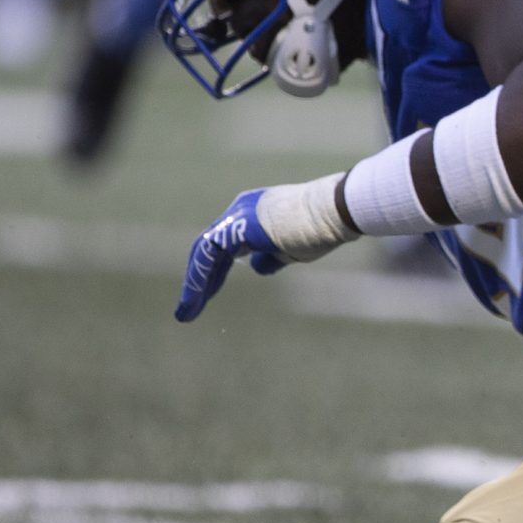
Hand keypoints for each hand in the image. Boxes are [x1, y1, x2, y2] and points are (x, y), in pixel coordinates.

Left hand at [175, 176, 353, 321]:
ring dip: (194, 285)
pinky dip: (198, 281)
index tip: (207, 295)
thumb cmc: (323, 227)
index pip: (225, 245)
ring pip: (204, 254)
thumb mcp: (292, 246)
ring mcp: (236, 216)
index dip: (215, 272)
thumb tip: (258, 267)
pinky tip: (195, 301)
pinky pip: (208, 257)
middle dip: (200, 280)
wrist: (336, 209)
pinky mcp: (237, 227)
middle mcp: (239, 210)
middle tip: (189, 309)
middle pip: (209, 249)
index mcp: (253, 212)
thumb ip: (272, 256)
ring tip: (186, 313)